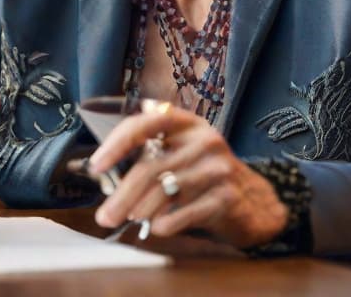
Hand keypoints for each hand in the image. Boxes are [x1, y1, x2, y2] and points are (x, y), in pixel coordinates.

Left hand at [88, 105, 288, 247]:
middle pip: (152, 166)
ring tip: (131, 219)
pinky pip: (184, 213)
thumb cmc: (205, 176)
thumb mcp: (183, 152)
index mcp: (189, 123)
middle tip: (105, 216)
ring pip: (164, 191)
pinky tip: (158, 228)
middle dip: (122, 194)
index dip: (118, 142)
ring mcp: (218, 167)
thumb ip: (151, 150)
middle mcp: (205, 140)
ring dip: (140, 210)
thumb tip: (103, 169)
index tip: (96, 165)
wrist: (254, 201)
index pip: (147, 122)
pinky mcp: (226, 196)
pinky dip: (165, 223)